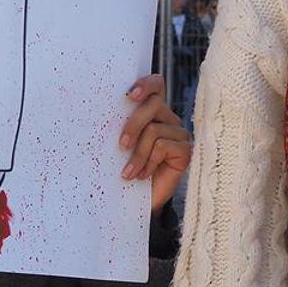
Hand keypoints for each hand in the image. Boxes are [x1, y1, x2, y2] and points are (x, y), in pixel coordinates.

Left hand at [121, 75, 190, 213]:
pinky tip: (143, 176)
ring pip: (154, 129)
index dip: (146, 83)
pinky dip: (148, 162)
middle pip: (153, 105)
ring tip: (128, 173)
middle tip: (121, 145)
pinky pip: (163, 147)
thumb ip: (121, 126)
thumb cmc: (126, 170)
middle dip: (133, 124)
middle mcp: (169, 119)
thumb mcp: (121, 145)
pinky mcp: (185, 151)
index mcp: (153, 112)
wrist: (136, 202)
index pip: (157, 84)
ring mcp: (179, 135)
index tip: (129, 95)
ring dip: (137, 154)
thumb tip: (102, 112)